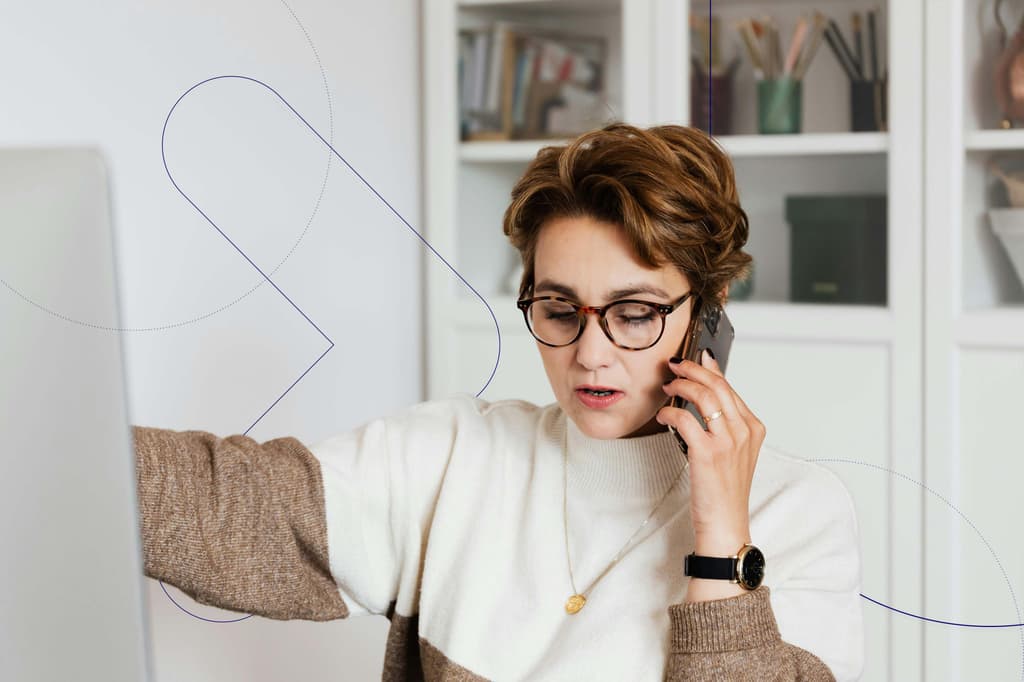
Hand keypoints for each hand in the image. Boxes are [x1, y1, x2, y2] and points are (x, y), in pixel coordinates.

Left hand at [657, 349, 765, 549]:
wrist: (726, 522)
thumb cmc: (725, 489)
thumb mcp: (733, 450)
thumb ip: (724, 422)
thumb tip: (706, 392)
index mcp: (753, 428)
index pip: (729, 387)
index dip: (709, 368)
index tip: (694, 357)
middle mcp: (744, 431)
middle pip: (717, 385)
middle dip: (693, 368)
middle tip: (675, 365)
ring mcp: (728, 441)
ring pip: (703, 395)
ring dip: (681, 385)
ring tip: (668, 386)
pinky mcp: (708, 453)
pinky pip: (684, 419)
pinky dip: (670, 412)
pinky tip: (663, 415)